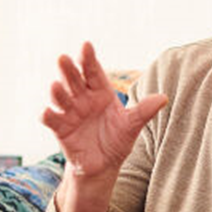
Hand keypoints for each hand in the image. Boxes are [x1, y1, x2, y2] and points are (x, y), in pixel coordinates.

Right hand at [41, 41, 166, 179]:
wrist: (102, 166)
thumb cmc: (116, 140)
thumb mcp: (131, 126)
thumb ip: (144, 111)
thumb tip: (164, 98)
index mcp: (101, 93)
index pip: (93, 72)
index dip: (89, 59)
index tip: (86, 45)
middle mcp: (83, 99)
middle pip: (74, 80)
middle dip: (68, 69)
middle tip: (63, 58)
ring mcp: (70, 112)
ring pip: (61, 97)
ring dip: (57, 92)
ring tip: (55, 85)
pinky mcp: (60, 129)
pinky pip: (52, 120)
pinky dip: (48, 115)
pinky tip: (47, 112)